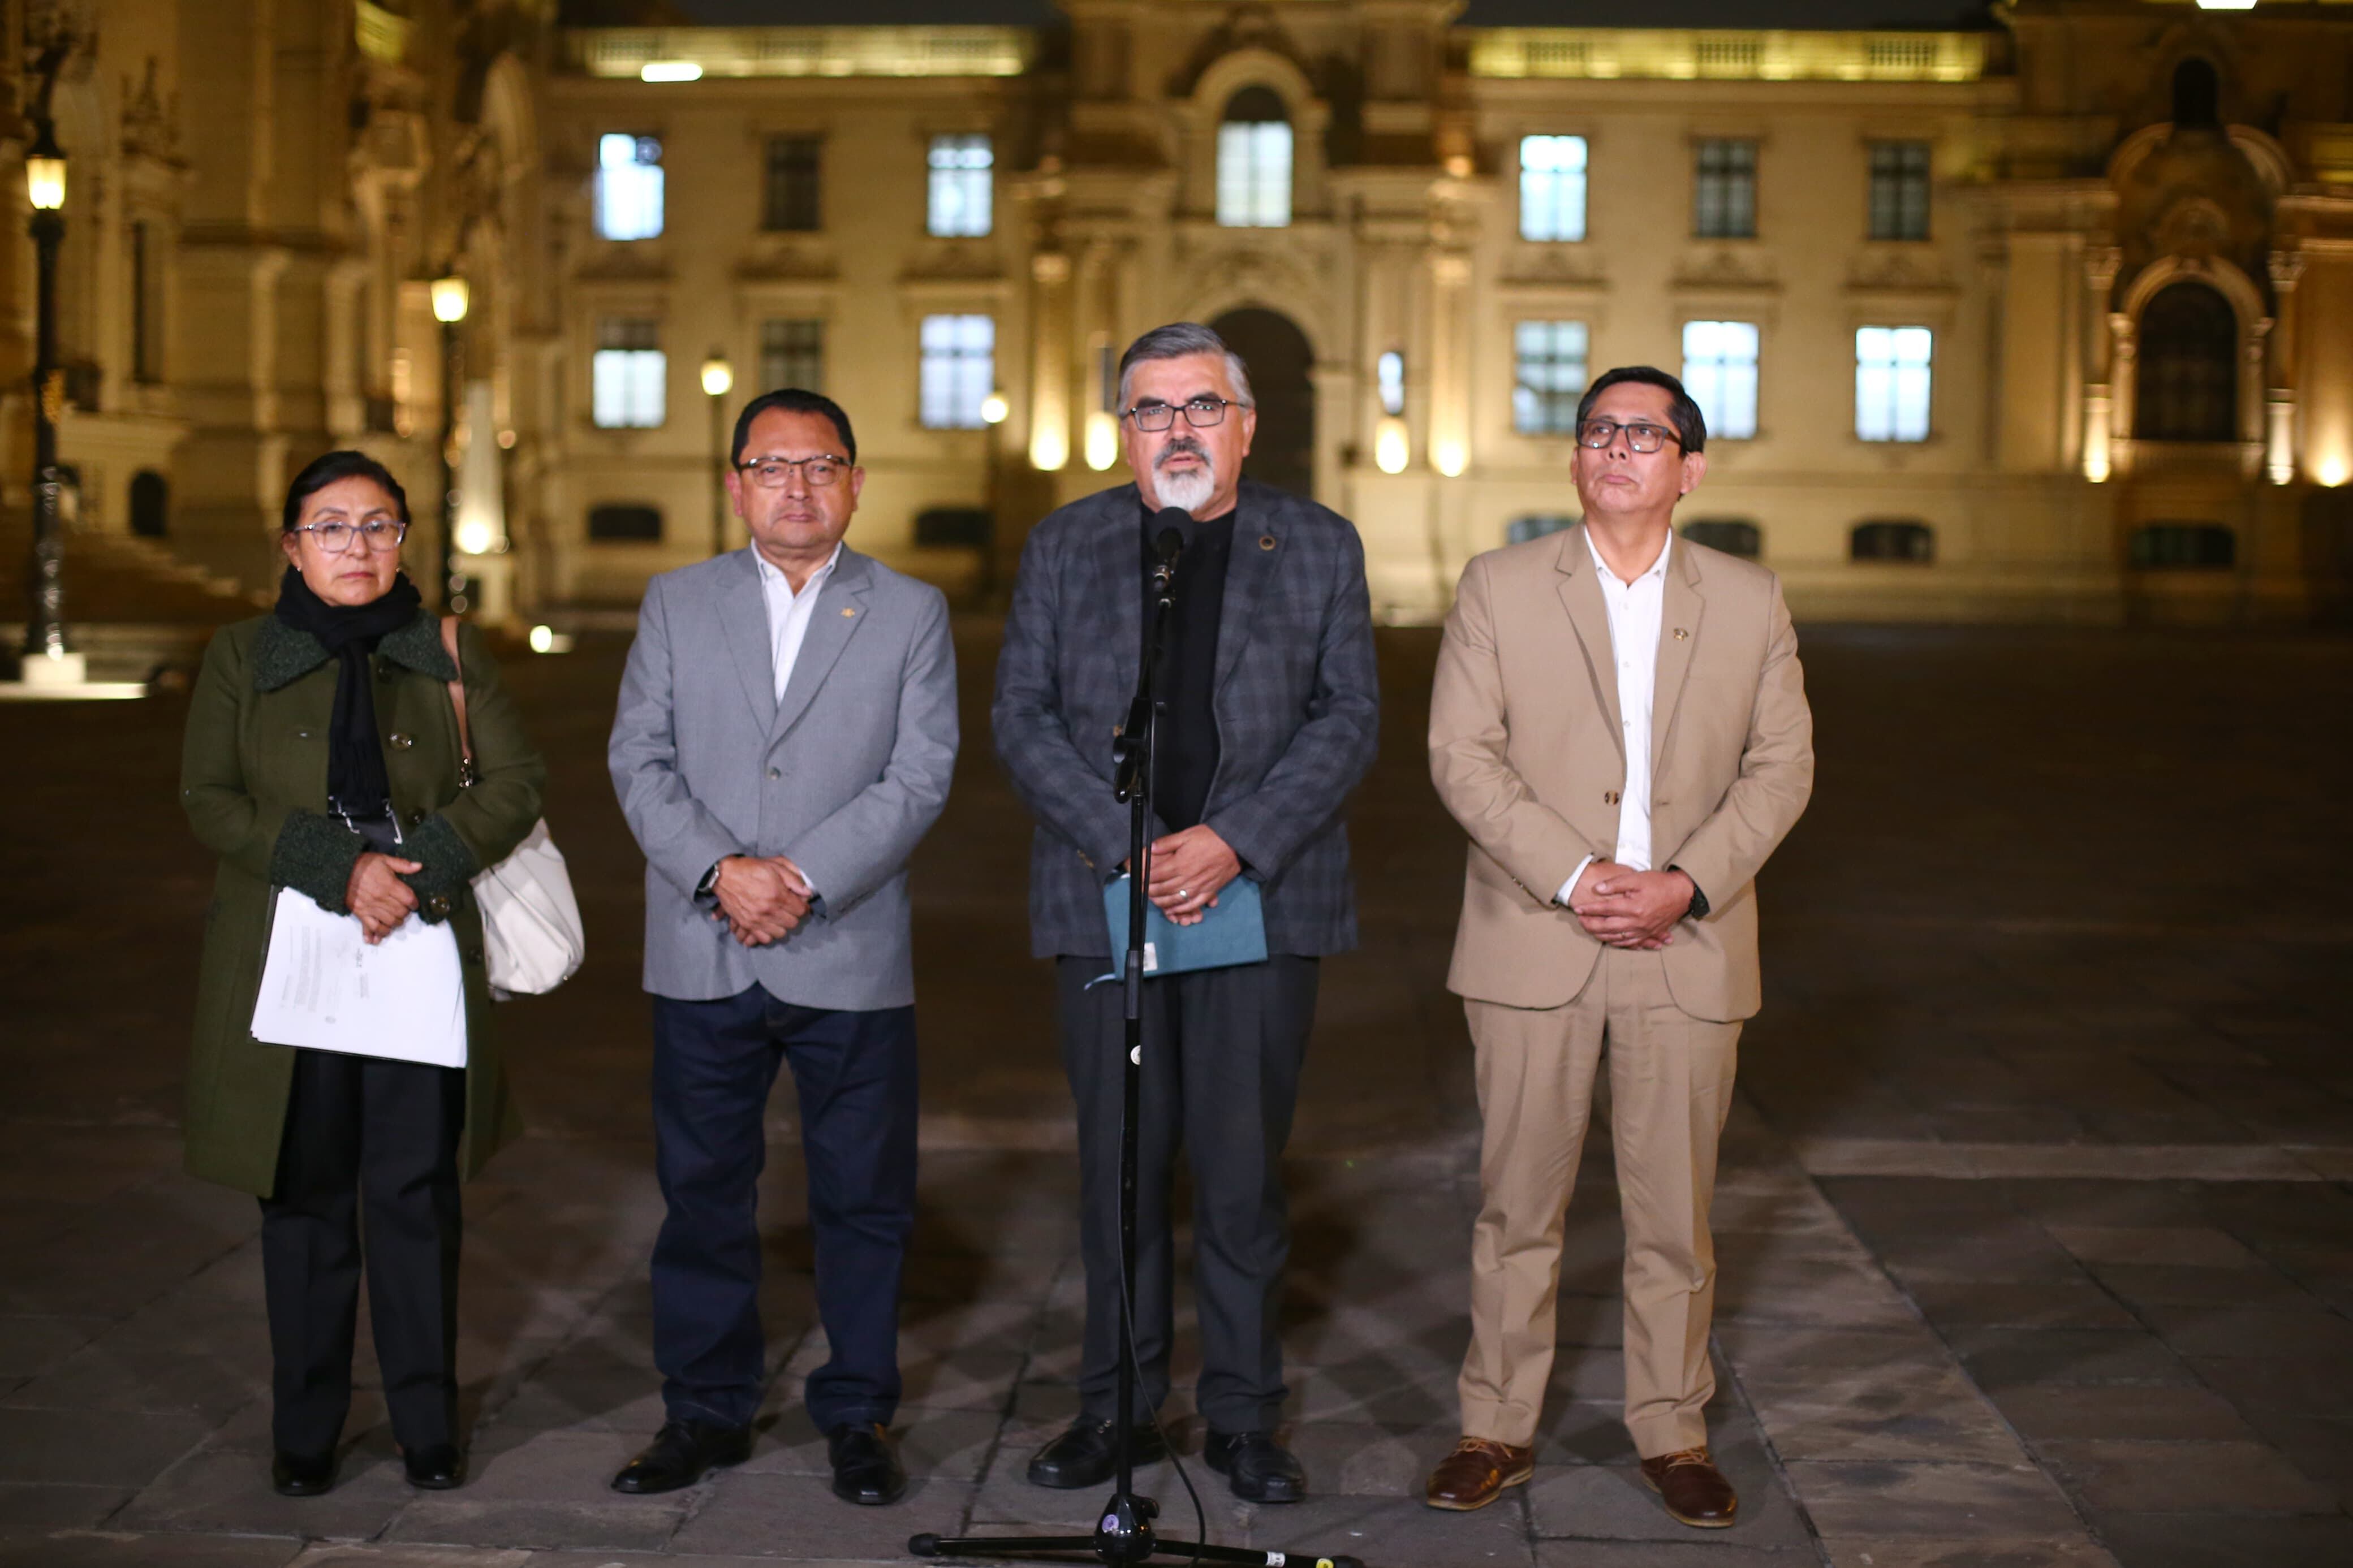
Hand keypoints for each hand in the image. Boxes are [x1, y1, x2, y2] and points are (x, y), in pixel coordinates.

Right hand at [347, 852, 420, 943]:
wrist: (340, 870)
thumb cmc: (362, 864)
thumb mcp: (384, 859)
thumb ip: (402, 864)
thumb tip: (419, 866)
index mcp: (389, 884)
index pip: (409, 899)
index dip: (414, 903)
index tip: (413, 904)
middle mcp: (381, 898)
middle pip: (400, 912)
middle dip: (405, 914)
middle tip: (404, 911)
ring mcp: (371, 907)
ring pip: (390, 922)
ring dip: (396, 923)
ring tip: (396, 920)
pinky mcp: (360, 913)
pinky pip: (372, 927)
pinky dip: (378, 933)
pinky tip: (379, 936)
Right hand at [711, 856, 809, 946]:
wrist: (724, 875)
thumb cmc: (751, 869)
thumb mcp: (775, 866)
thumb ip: (794, 879)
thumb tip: (808, 892)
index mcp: (778, 895)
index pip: (801, 911)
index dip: (803, 906)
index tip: (799, 903)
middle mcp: (768, 910)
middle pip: (792, 923)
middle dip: (794, 915)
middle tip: (789, 908)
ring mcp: (757, 919)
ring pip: (781, 933)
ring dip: (782, 925)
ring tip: (779, 916)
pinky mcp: (747, 924)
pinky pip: (764, 938)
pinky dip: (768, 933)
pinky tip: (768, 924)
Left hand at [1144, 825, 1240, 926]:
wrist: (1234, 844)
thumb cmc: (1211, 838)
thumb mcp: (1186, 834)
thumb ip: (1167, 843)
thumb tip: (1151, 848)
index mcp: (1180, 863)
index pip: (1156, 875)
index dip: (1145, 879)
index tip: (1138, 879)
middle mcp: (1187, 878)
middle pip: (1163, 889)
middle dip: (1150, 891)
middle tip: (1143, 891)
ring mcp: (1198, 887)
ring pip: (1175, 900)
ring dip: (1162, 902)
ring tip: (1154, 900)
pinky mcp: (1209, 892)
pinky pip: (1192, 905)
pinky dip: (1181, 909)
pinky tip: (1173, 910)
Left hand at [1571, 866, 1695, 950]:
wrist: (1682, 894)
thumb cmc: (1659, 883)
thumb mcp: (1637, 878)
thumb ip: (1616, 883)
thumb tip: (1597, 889)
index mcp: (1633, 907)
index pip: (1605, 909)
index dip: (1589, 909)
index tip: (1577, 909)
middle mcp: (1637, 922)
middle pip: (1607, 927)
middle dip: (1590, 925)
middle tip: (1580, 921)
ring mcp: (1643, 930)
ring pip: (1616, 938)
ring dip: (1600, 935)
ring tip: (1589, 930)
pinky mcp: (1648, 933)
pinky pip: (1629, 943)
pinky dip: (1616, 942)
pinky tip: (1609, 940)